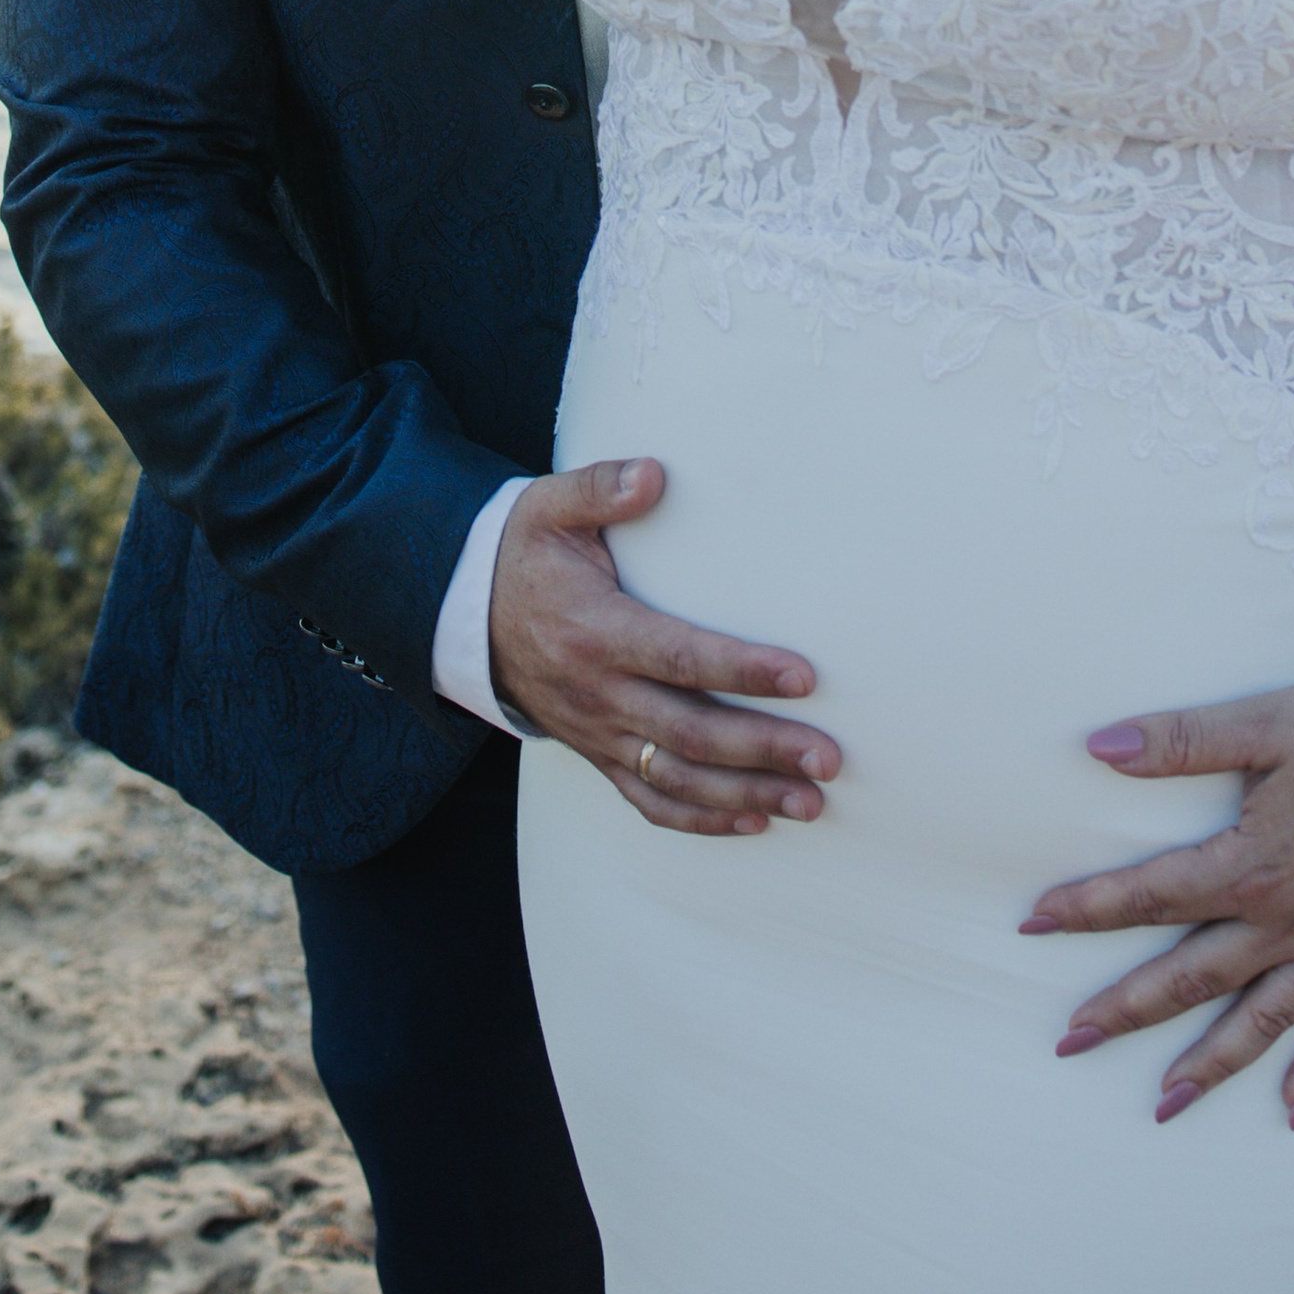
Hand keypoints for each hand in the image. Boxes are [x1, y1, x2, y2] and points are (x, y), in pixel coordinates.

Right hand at [490, 457, 842, 835]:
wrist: (466, 614)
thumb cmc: (523, 554)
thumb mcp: (548, 507)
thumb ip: (599, 487)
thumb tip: (654, 474)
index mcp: (596, 630)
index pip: (679, 657)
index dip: (741, 670)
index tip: (802, 676)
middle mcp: (600, 692)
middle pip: (691, 733)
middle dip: (763, 749)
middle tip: (827, 759)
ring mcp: (599, 731)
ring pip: (678, 778)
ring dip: (746, 794)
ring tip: (810, 801)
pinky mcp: (598, 753)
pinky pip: (648, 800)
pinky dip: (701, 818)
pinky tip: (752, 820)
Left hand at [1019, 680, 1293, 1127]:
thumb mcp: (1260, 725)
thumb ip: (1178, 741)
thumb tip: (1095, 746)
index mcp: (1248, 867)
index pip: (1148, 894)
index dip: (1085, 907)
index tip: (1030, 923)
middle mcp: (1286, 922)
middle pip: (1190, 977)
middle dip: (1124, 1009)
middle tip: (1069, 1043)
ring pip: (1261, 1022)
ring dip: (1209, 1066)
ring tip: (1163, 1106)